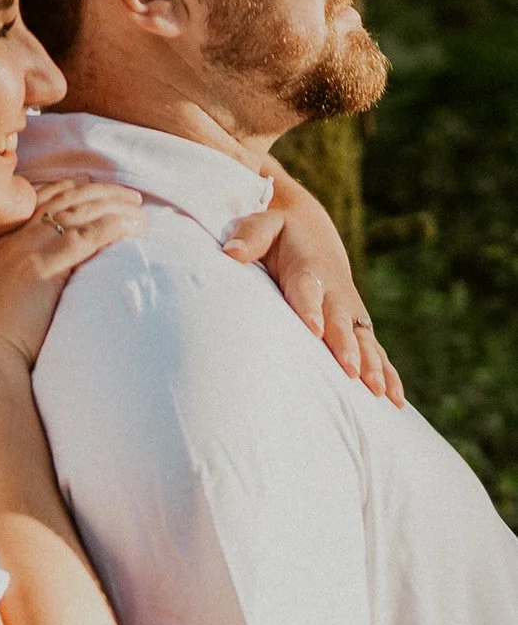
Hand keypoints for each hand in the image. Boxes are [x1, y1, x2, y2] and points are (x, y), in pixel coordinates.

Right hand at [0, 179, 142, 376]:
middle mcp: (9, 241)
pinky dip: (112, 226)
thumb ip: (3, 289)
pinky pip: (86, 237)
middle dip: (97, 192)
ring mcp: (24, 251)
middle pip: (60, 200)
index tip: (86, 185)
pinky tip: (132, 225)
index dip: (65, 189)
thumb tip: (24, 295)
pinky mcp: (42, 269)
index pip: (34, 202)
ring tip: (138, 208)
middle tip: (126, 194)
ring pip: (77, 213)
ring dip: (112, 206)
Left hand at [222, 172, 403, 407]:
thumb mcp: (264, 225)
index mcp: (308, 267)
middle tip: (350, 370)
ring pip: (363, 339)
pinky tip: (395, 400)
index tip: (313, 328)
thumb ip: (250, 237)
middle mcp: (334, 292)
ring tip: (376, 391)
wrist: (312, 231)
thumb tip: (230, 252)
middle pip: (340, 320)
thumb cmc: (280, 234)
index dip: (310, 307)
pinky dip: (387, 373)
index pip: (308, 288)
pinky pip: (375, 350)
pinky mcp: (357, 326)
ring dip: (371, 364)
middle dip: (346, 344)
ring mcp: (349, 311)